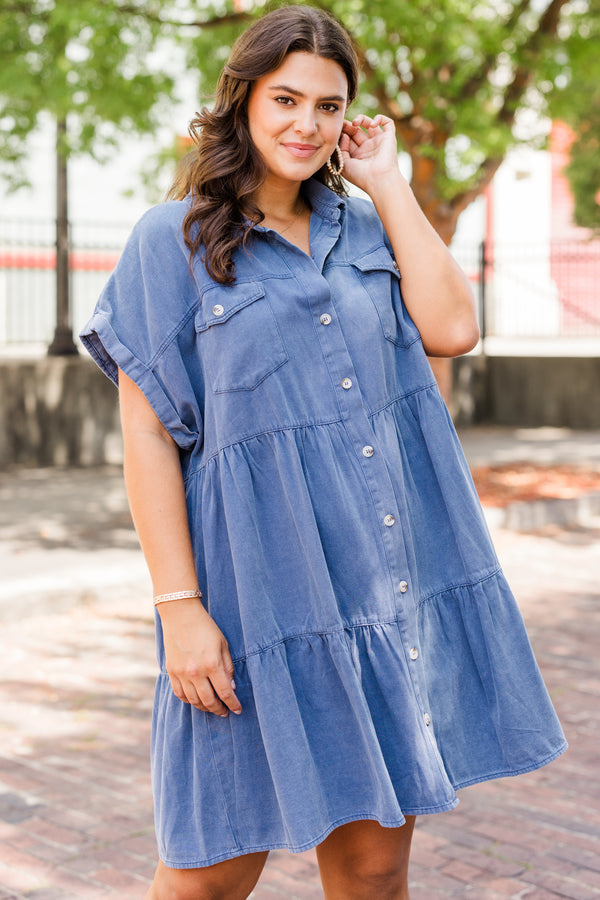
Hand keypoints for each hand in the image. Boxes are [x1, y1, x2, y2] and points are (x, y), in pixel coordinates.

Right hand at [158, 598, 241, 716]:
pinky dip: (189, 701)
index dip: (233, 704)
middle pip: (209, 701)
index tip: (238, 710)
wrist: (180, 615)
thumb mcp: (223, 644)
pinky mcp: (171, 672)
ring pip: (194, 700)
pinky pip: (180, 694)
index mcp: (212, 664)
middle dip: (219, 709)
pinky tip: (196, 700)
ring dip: (205, 707)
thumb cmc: (205, 627)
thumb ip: (228, 667)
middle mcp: (195, 672)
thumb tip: (231, 687)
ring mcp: (181, 673)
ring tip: (212, 707)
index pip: (225, 692)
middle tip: (225, 712)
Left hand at [339, 114, 401, 195]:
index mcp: (358, 155)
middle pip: (358, 130)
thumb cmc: (360, 176)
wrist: (378, 180)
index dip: (343, 132)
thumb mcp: (344, 164)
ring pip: (370, 124)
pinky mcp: (389, 138)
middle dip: (350, 125)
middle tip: (344, 124)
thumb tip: (344, 135)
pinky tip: (372, 124)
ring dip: (362, 119)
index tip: (338, 131)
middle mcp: (369, 148)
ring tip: (355, 122)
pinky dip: (380, 118)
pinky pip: (388, 123)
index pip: (349, 139)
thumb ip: (341, 149)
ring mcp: (379, 142)